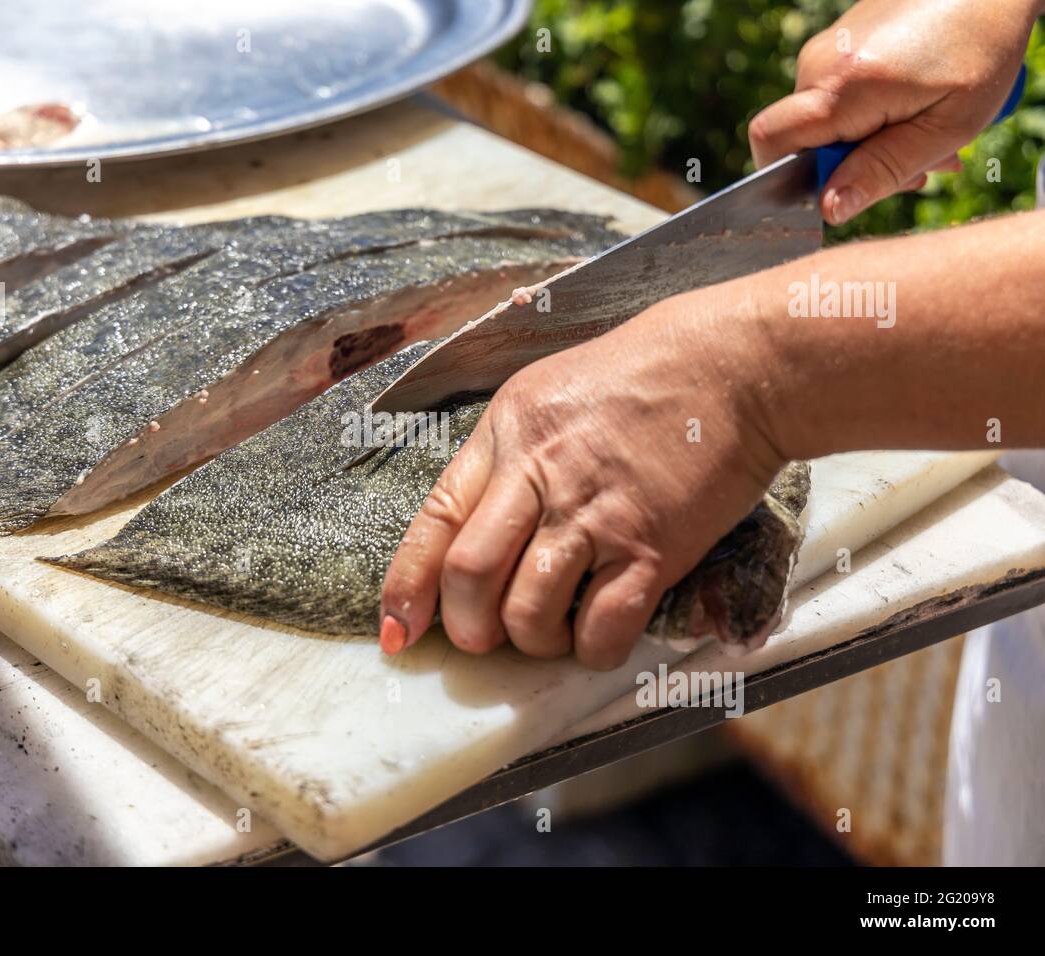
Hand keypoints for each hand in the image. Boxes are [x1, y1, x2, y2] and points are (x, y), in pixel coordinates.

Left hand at [378, 292, 783, 669]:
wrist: (735, 366)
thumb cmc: (641, 375)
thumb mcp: (545, 391)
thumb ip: (505, 454)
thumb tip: (474, 524)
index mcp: (505, 435)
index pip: (434, 521)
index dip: (406, 587)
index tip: (396, 629)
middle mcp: (539, 475)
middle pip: (469, 576)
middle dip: (466, 627)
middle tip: (484, 637)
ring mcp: (594, 514)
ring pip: (527, 611)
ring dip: (531, 641)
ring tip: (549, 633)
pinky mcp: (651, 548)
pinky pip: (602, 627)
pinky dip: (592, 649)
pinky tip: (599, 637)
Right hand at [748, 0, 1035, 223]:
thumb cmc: (983, 46)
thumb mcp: (947, 126)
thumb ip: (883, 170)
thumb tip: (829, 208)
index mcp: (844, 85)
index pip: (771, 142)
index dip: (791, 178)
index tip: (847, 185)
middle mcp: (821, 62)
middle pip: (802, 139)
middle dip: (850, 166)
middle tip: (917, 169)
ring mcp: (826, 48)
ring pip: (823, 122)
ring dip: (868, 142)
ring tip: (927, 133)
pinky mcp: (837, 43)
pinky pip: (836, 98)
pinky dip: (869, 116)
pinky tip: (914, 109)